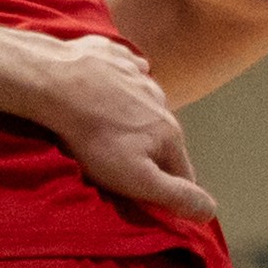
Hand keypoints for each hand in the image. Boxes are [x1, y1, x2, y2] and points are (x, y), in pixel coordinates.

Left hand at [21, 34, 219, 221]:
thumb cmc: (95, 136)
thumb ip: (175, 195)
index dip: (172, 192)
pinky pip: (122, 72)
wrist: (57, 81)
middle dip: (149, 155)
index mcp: (169, 133)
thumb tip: (210, 211)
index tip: (150, 201)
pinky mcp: (113, 56)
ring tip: (104, 130)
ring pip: (143, 105)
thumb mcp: (136, 178)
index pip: (184, 173)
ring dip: (132, 120)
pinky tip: (100, 91)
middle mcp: (161, 102)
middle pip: (162, 138)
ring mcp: (137, 75)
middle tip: (118, 167)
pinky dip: (117, 84)